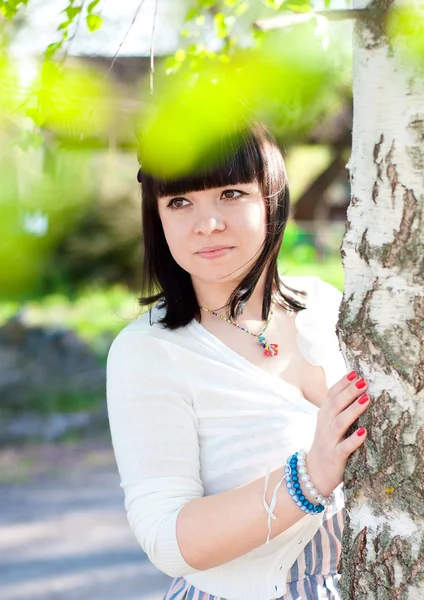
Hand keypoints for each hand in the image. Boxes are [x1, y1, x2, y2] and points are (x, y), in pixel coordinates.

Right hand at [306, 371, 369, 496]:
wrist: (313, 473)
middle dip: (349, 392)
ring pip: (340, 423)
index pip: (331, 395)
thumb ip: (338, 409)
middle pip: (336, 405)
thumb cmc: (327, 444)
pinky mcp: (335, 456)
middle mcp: (324, 425)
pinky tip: (364, 432)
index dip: (342, 383)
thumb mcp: (328, 424)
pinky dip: (354, 439)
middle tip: (363, 381)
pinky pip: (345, 447)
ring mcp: (329, 441)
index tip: (355, 372)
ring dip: (353, 410)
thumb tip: (356, 389)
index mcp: (323, 415)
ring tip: (366, 399)